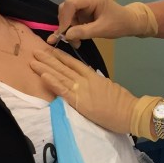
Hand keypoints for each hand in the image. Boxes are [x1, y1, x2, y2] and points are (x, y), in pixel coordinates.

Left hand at [30, 47, 158, 138]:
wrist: (130, 112)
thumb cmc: (123, 102)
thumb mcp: (108, 87)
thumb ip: (96, 82)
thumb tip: (89, 80)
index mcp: (93, 76)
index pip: (74, 63)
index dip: (61, 57)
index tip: (51, 51)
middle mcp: (85, 80)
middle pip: (64, 67)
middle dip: (49, 59)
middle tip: (35, 51)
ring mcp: (82, 89)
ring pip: (60, 75)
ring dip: (45, 67)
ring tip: (33, 60)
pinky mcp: (79, 101)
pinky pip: (63, 90)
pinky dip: (52, 81)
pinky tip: (42, 74)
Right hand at [50, 0, 156, 46]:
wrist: (130, 22)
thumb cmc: (119, 23)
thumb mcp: (102, 29)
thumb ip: (84, 31)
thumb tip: (67, 35)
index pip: (71, 3)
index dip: (64, 18)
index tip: (63, 33)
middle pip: (66, 8)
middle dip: (66, 25)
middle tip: (69, 40)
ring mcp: (84, 5)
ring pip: (68, 15)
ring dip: (69, 30)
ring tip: (76, 43)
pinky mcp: (83, 12)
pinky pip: (73, 20)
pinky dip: (73, 30)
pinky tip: (77, 40)